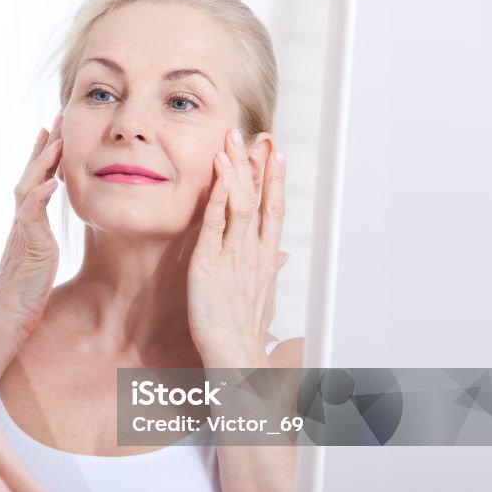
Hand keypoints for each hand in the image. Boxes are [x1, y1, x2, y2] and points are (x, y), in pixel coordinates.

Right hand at [0, 114, 63, 340]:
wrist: (6, 318)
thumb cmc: (22, 296)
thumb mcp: (36, 260)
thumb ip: (38, 241)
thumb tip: (45, 234)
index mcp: (25, 224)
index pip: (34, 182)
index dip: (43, 157)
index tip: (53, 133)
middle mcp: (21, 222)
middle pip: (30, 175)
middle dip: (45, 146)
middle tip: (56, 118)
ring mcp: (22, 232)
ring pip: (29, 188)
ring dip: (43, 163)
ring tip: (57, 139)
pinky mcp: (27, 245)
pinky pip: (31, 216)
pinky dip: (40, 197)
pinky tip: (52, 182)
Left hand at [187, 128, 288, 364]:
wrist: (235, 357)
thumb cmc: (246, 333)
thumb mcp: (263, 298)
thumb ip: (270, 271)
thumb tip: (282, 257)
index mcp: (265, 259)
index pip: (273, 211)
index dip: (275, 181)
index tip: (277, 153)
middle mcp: (254, 253)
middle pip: (261, 200)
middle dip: (261, 165)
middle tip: (260, 134)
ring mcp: (233, 256)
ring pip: (240, 203)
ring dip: (237, 170)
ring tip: (233, 141)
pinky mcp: (209, 263)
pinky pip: (214, 222)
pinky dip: (217, 193)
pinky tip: (217, 170)